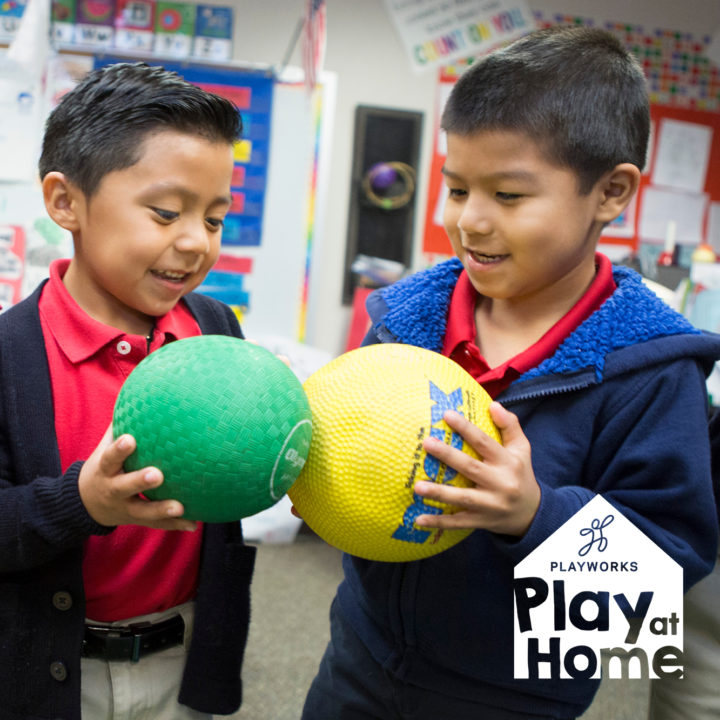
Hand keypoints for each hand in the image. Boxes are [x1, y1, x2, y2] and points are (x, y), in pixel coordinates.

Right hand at [78, 425, 196, 530]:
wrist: (85, 503)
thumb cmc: (105, 464)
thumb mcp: (106, 445)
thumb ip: (123, 421)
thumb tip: (143, 389)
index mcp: (105, 469)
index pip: (110, 457)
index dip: (119, 449)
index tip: (130, 440)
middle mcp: (113, 490)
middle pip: (124, 486)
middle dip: (139, 480)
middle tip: (158, 474)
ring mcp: (124, 508)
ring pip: (143, 511)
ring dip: (162, 510)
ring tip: (181, 507)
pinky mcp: (136, 520)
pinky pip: (157, 525)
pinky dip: (175, 525)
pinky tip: (195, 523)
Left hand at [413, 402, 539, 536]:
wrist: (532, 513)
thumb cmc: (520, 474)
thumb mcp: (522, 449)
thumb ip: (510, 425)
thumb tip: (493, 404)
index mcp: (508, 462)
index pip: (484, 442)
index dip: (466, 428)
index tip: (446, 414)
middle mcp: (500, 484)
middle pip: (470, 467)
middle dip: (447, 455)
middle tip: (426, 443)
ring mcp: (490, 505)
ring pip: (462, 498)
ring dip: (439, 493)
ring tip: (417, 486)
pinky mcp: (481, 522)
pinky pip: (457, 522)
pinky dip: (438, 522)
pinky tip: (417, 519)